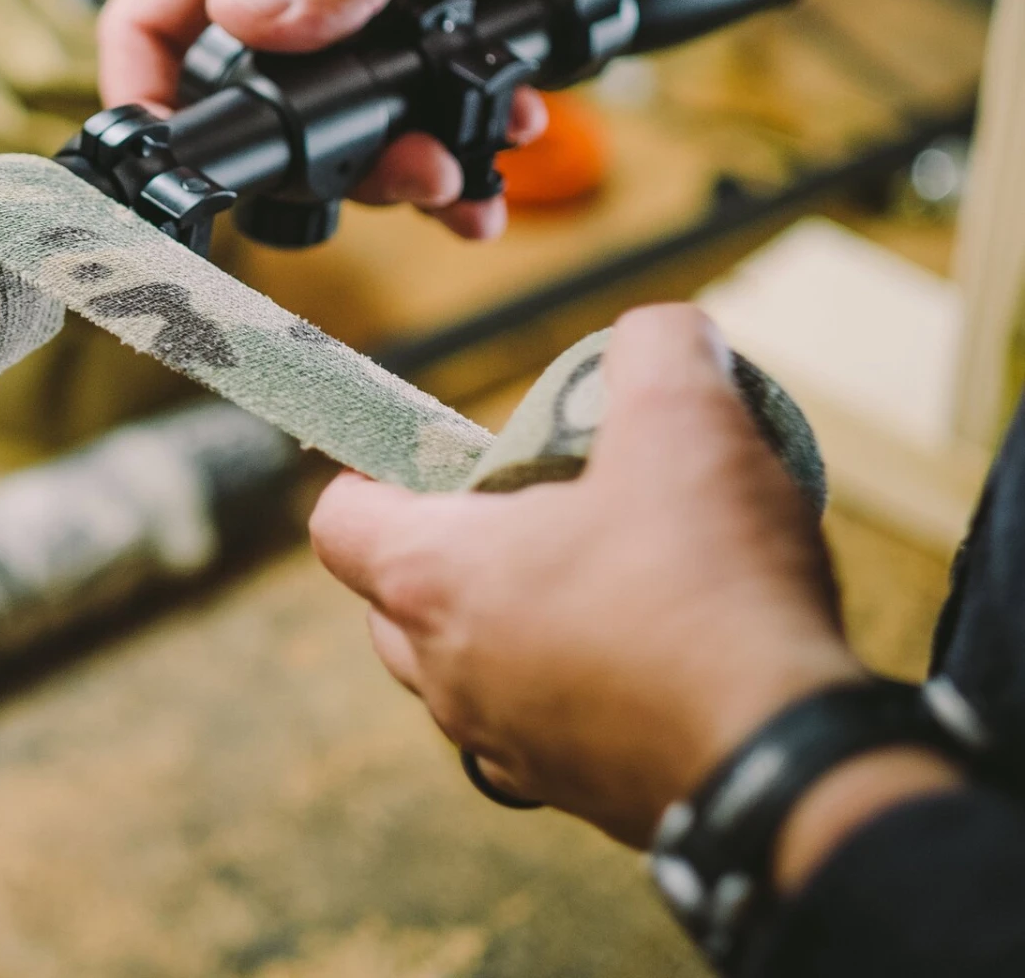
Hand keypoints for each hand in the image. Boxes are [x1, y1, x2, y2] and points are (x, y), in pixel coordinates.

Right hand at [100, 0, 920, 239]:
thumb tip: (245, 20)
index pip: (157, 3)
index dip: (140, 86)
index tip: (172, 157)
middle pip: (254, 93)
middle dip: (316, 157)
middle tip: (398, 171)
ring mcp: (366, 4)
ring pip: (340, 120)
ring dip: (400, 163)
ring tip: (463, 170)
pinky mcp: (426, 29)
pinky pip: (415, 110)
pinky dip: (456, 141)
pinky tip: (502, 137)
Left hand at [309, 304, 865, 847]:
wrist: (790, 770)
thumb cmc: (708, 592)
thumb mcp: (685, 419)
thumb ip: (654, 348)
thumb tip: (658, 335)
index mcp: (436, 576)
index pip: (339, 521)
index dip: (371, 473)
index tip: (432, 454)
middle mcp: (446, 672)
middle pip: (396, 595)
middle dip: (447, 543)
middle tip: (531, 505)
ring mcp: (502, 745)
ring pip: (465, 664)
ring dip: (509, 616)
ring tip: (600, 571)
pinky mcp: (570, 793)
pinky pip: (537, 725)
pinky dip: (566, 683)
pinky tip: (647, 649)